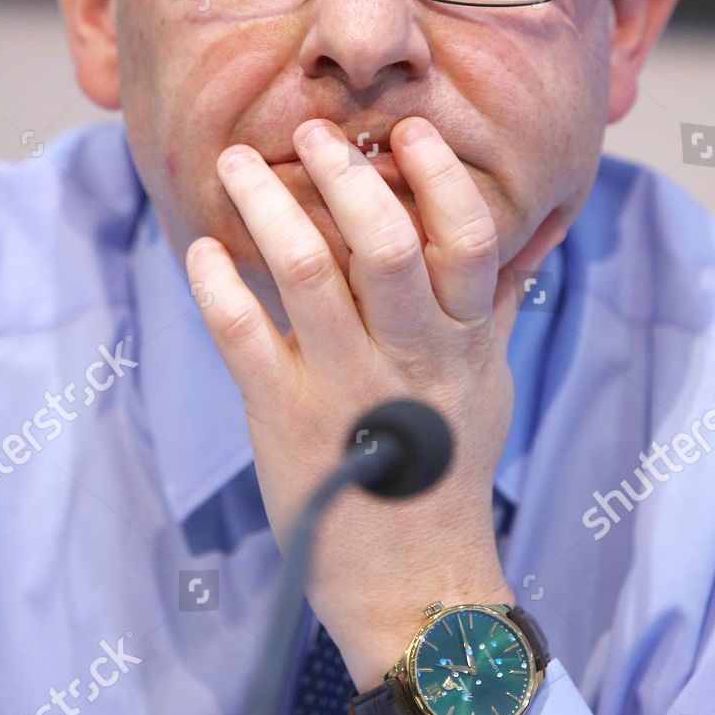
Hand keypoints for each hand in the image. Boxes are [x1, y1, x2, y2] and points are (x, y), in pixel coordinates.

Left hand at [185, 115, 554, 708]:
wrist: (416, 584)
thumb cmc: (452, 475)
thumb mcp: (489, 386)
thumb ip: (494, 313)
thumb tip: (514, 247)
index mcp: (465, 342)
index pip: (468, 240)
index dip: (440, 176)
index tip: (408, 132)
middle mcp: (411, 357)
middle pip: (384, 242)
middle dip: (344, 175)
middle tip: (312, 130)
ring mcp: (344, 387)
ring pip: (305, 271)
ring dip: (265, 207)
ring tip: (237, 162)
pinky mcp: (284, 418)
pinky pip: (242, 335)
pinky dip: (216, 285)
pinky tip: (200, 250)